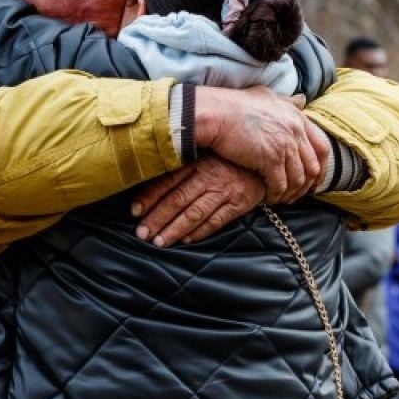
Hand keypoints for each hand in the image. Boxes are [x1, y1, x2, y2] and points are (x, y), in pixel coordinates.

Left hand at [131, 155, 265, 246]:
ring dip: (174, 229)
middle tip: (142, 234)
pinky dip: (200, 232)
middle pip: (177, 200)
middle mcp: (209, 176)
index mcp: (197, 161)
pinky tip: (186, 241)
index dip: (149, 197)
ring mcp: (224, 191)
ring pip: (194, 213)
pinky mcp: (238, 204)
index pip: (168, 181)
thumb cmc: (228, 161)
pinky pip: (216, 221)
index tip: (134, 211)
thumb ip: (183, 167)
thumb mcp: (205, 156)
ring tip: (159, 242)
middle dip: (157, 218)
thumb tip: (150, 181)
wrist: (264, 164)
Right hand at [194, 85, 328, 203]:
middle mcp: (295, 131)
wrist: (216, 113)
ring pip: (298, 180)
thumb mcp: (267, 96)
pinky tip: (268, 198)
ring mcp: (285, 145)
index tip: (313, 180)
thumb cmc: (235, 104)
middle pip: (313, 167)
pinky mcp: (270, 159)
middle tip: (296, 194)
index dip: (320, 168)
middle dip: (306, 185)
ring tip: (280, 198)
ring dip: (291, 193)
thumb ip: (287, 101)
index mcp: (297, 118)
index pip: (321, 148)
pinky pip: (280, 185)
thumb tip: (301, 100)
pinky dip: (276, 195)